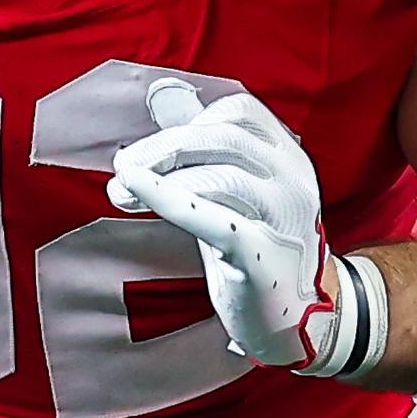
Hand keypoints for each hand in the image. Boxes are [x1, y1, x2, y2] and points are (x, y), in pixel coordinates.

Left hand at [105, 79, 345, 371]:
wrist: (294, 320)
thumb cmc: (257, 250)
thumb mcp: (237, 193)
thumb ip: (207, 150)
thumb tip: (164, 97)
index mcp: (290, 158)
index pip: (239, 112)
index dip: (188, 122)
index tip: (151, 148)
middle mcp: (294, 181)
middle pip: (223, 138)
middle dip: (162, 147)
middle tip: (122, 167)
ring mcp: (283, 219)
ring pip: (218, 175)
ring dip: (159, 177)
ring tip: (121, 193)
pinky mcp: (263, 256)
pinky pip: (213, 218)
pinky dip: (168, 199)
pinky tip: (137, 193)